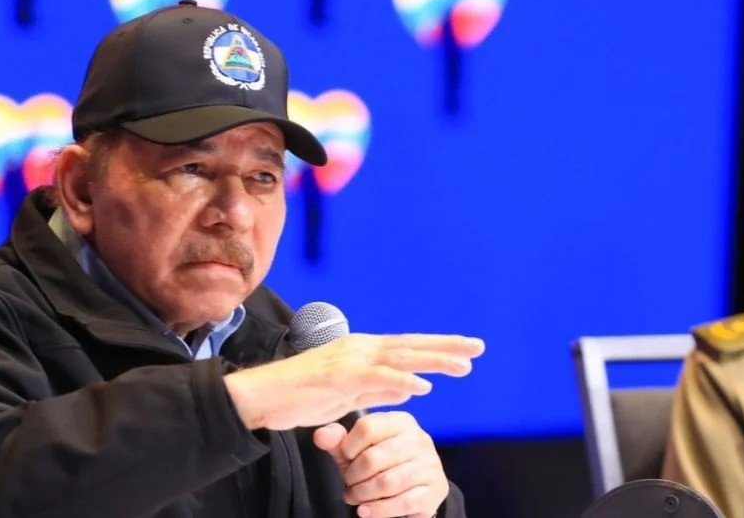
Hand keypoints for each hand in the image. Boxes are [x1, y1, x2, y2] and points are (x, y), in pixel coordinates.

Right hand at [225, 333, 483, 430]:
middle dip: (446, 346)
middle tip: (478, 347)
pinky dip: (400, 381)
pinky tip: (422, 386)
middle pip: (411, 345)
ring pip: (400, 357)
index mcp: (363, 351)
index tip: (465, 349)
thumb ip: (378, 390)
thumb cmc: (302, 396)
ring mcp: (351, 361)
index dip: (437, 347)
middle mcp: (361, 349)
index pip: (408, 347)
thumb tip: (411, 389)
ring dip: (433, 359)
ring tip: (463, 365)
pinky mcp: (340, 378)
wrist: (265, 397)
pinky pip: (376, 378)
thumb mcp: (348, 394)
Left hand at [314, 411, 447, 517]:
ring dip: (363, 494)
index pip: (367, 426)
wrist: (417, 488)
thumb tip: (320, 435)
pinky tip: (365, 511)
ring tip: (355, 497)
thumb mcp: (358, 449)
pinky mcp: (434, 490)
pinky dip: (378, 510)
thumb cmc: (382, 464)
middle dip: (354, 476)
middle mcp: (419, 439)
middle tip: (349, 484)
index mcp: (400, 422)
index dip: (348, 446)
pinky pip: (402, 502)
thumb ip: (338, 441)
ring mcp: (430, 465)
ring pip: (387, 482)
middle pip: (374, 458)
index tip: (345, 458)